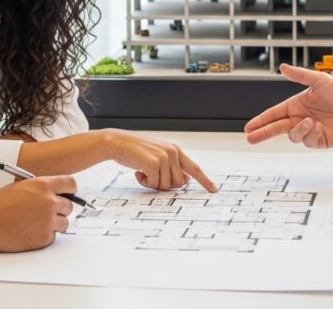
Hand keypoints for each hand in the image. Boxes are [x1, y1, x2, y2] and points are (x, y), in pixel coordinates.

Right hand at [0, 175, 76, 251]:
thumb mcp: (21, 187)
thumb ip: (40, 189)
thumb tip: (55, 194)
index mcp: (43, 185)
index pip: (71, 184)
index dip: (70, 190)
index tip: (69, 194)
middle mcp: (49, 202)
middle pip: (69, 206)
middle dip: (61, 209)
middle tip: (49, 212)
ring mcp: (47, 221)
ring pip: (64, 223)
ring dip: (55, 223)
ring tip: (37, 223)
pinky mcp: (43, 238)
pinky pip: (53, 236)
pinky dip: (45, 235)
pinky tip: (30, 231)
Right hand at [103, 129, 218, 191]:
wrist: (118, 143)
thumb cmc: (136, 151)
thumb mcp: (157, 156)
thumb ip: (172, 167)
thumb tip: (185, 181)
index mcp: (176, 151)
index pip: (194, 168)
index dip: (205, 180)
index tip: (214, 190)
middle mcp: (173, 153)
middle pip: (178, 183)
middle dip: (164, 185)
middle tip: (150, 176)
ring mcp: (164, 157)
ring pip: (166, 186)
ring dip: (152, 183)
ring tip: (142, 171)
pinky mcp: (154, 163)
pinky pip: (154, 184)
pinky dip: (144, 182)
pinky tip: (137, 172)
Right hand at [244, 64, 332, 148]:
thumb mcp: (320, 80)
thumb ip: (300, 75)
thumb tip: (283, 67)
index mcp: (296, 105)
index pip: (273, 114)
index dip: (261, 120)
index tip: (249, 127)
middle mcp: (299, 118)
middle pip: (276, 128)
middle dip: (263, 133)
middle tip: (251, 138)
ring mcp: (309, 130)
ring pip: (293, 135)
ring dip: (299, 129)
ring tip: (311, 121)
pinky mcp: (318, 140)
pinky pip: (308, 141)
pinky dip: (311, 133)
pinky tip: (320, 126)